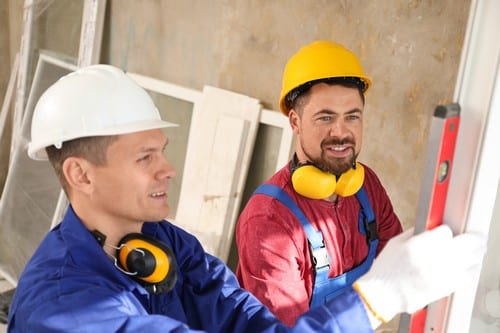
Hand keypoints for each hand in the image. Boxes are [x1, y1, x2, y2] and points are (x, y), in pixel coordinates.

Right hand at [353, 225, 485, 322]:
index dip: (444, 231)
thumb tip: (430, 228)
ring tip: (472, 251)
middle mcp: (435, 259)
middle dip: (470, 238)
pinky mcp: (447, 288)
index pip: (446, 231)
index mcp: (420, 245)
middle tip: (472, 237)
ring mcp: (443, 274)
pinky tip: (466, 268)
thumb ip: (415, 233)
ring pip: (472, 259)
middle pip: (468, 242)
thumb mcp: (395, 243)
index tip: (442, 233)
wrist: (383, 294)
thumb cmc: (385, 270)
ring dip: (473, 253)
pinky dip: (470, 271)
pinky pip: (468, 277)